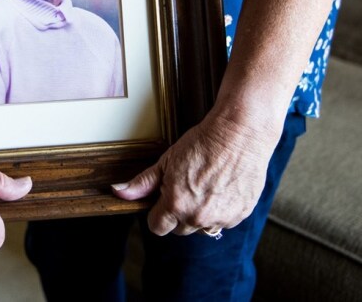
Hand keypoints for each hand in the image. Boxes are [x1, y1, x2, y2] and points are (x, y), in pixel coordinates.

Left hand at [111, 110, 278, 235]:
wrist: (238, 133)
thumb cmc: (202, 144)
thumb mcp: (167, 160)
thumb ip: (144, 182)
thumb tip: (119, 192)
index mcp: (177, 205)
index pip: (158, 227)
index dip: (156, 214)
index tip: (161, 202)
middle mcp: (199, 217)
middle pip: (180, 229)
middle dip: (177, 214)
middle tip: (183, 188)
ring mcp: (222, 218)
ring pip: (202, 227)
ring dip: (199, 214)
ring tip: (203, 187)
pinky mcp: (241, 214)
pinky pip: (224, 221)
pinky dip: (220, 210)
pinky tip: (220, 188)